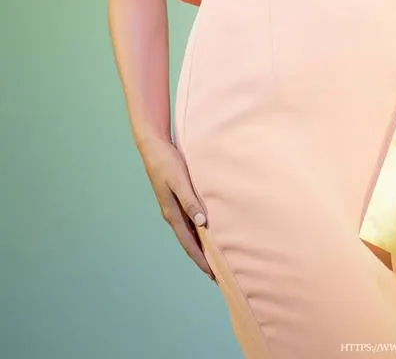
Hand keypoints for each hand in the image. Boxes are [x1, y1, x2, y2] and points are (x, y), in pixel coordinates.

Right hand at [138, 137, 217, 282]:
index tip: (212, 274)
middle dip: (201, 258)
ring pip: (188, 232)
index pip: (188, 243)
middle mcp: (172, 214)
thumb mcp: (179, 180)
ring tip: (214, 256)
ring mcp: (173, 207)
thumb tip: (202, 224)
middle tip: (217, 273)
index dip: (200, 259)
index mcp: (172, 213)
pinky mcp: (175, 198)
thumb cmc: (166, 161)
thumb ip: (190, 200)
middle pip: (188, 242)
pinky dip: (198, 230)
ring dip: (200, 245)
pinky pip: (188, 221)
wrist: (153, 146)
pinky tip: (206, 230)